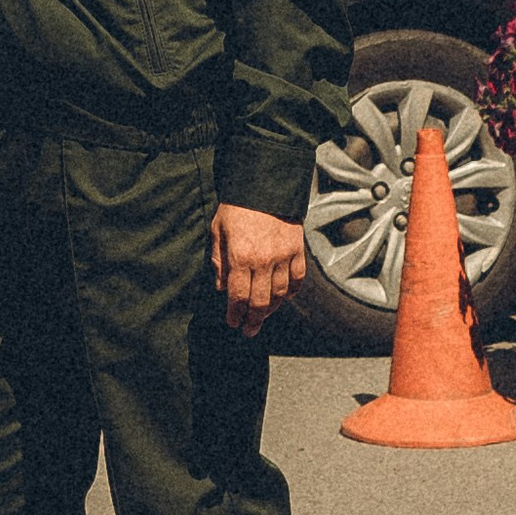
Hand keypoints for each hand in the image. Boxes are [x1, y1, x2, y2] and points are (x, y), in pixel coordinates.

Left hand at [210, 204, 305, 335]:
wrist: (265, 183)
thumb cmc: (236, 207)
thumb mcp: (218, 230)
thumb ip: (218, 261)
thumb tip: (222, 288)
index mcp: (240, 257)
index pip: (238, 296)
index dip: (235, 314)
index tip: (233, 323)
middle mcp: (263, 261)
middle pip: (260, 301)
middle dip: (253, 320)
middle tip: (248, 331)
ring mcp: (283, 256)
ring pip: (280, 294)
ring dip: (272, 310)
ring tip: (264, 317)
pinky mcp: (297, 250)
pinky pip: (297, 279)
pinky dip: (291, 292)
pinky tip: (284, 298)